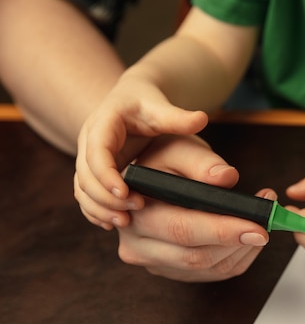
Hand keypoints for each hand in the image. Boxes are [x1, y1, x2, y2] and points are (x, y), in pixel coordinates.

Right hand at [74, 77, 207, 229]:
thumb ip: (177, 117)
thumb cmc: (146, 103)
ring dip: (99, 207)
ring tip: (124, 221)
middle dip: (106, 196)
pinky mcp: (93, 172)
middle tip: (133, 211)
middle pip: (86, 175)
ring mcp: (88, 158)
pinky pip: (86, 194)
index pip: (97, 152)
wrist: (130, 100)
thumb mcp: (160, 107)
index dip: (107, 174)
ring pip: (82, 188)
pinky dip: (96, 210)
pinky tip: (111, 223)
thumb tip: (201, 119)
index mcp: (103, 123)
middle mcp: (89, 141)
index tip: (126, 191)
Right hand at [115, 134, 273, 281]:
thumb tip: (226, 178)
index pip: (182, 230)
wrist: (150, 174)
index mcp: (134, 212)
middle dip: (240, 240)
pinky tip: (250, 235)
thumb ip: (202, 162)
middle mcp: (137, 245)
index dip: (223, 230)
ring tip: (263, 220)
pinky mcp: (174, 270)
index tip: (258, 226)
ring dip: (244, 248)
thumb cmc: (162, 158)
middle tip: (269, 221)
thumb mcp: (178, 148)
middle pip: (196, 256)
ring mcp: (155, 262)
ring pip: (210, 268)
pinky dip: (239, 256)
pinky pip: (215, 272)